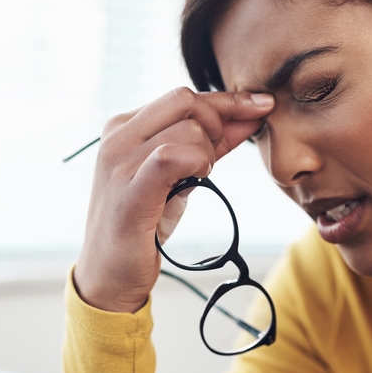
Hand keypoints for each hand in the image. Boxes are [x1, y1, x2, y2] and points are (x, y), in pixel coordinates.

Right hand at [73, 87, 273, 312]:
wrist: (109, 275)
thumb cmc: (143, 224)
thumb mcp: (179, 175)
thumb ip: (212, 143)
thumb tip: (252, 115)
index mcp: (123, 127)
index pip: (182, 97)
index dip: (227, 100)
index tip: (262, 104)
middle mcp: (117, 137)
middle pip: (186, 102)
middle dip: (217, 125)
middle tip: (212, 162)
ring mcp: (119, 162)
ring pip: (189, 129)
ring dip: (206, 155)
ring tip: (194, 181)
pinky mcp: (130, 190)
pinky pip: (173, 156)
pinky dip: (196, 162)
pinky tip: (195, 179)